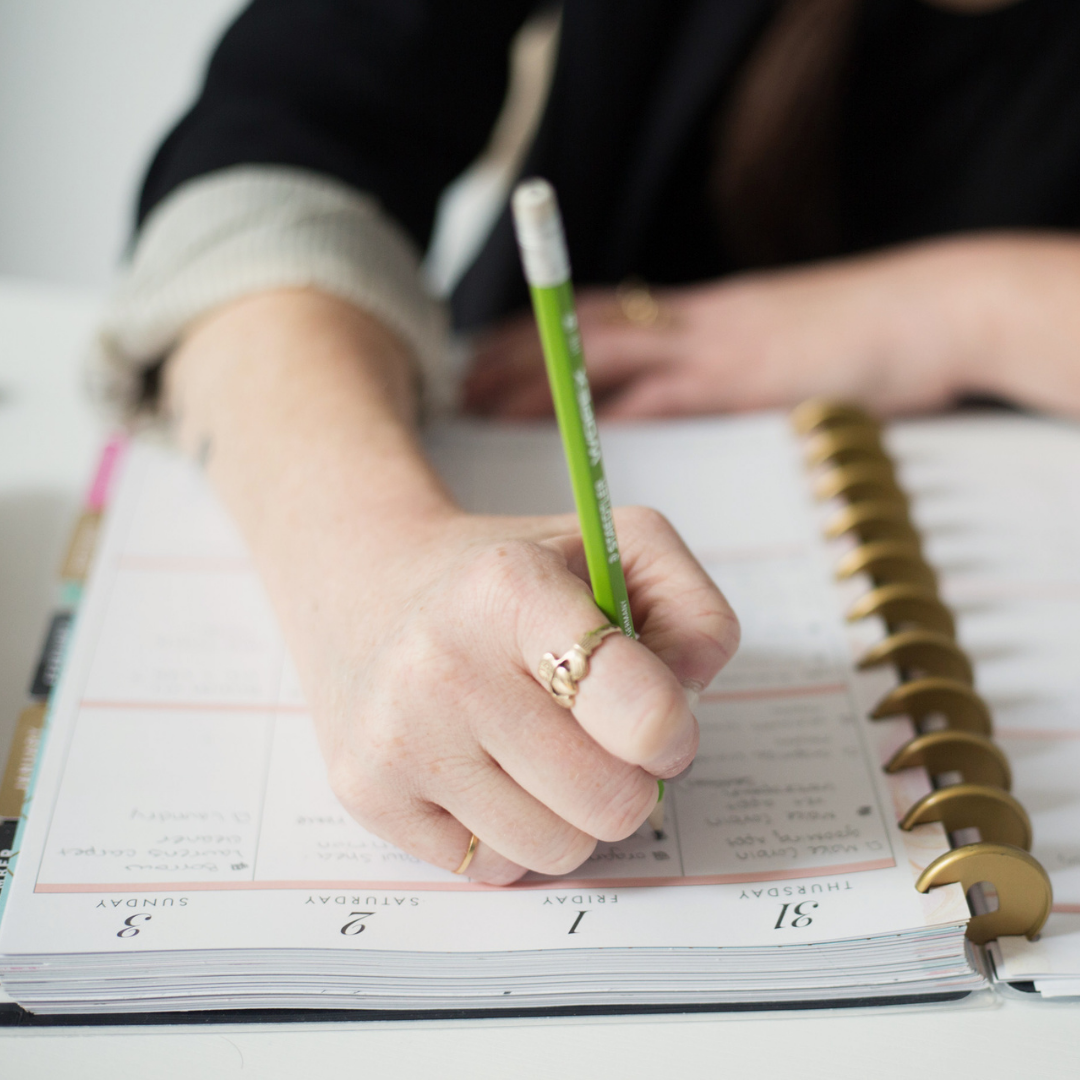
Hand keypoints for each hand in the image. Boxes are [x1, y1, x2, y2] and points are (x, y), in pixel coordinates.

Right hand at [307, 504, 737, 885]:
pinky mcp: (368, 795)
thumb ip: (692, 612)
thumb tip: (689, 705)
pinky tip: (483, 769)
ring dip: (571, 812)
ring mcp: (400, 738)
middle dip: (627, 777)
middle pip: (610, 800)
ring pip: (558, 849)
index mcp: (511, 587)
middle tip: (595, 734)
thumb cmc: (504, 580)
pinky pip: (497, 868)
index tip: (662, 724)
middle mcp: (444, 664)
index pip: (636, 707)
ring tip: (535, 748)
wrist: (366, 588)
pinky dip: (511, 831)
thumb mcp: (612, 546)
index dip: (673, 730)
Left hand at [465, 240, 992, 419]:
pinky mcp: (741, 374)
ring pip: (606, 355)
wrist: (927, 310)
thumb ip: (712, 371)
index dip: (539, 337)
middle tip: (462, 383)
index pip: (599, 321)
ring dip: (545, 381)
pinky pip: (664, 391)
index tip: (490, 359)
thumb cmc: (854, 336)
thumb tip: (661, 405)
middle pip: (583, 335)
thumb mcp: (766, 347)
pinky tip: (571, 430)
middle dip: (519, 359)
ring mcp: (713, 346)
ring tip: (485, 402)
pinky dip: (615, 409)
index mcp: (696, 318)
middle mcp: (692, 326)